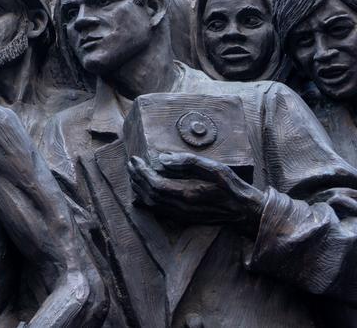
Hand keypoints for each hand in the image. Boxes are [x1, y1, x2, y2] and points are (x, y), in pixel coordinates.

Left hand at [128, 152, 262, 227]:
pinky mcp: (184, 218)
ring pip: (151, 204)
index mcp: (188, 194)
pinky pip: (158, 210)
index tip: (135, 159)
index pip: (154, 184)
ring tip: (134, 174)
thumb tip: (162, 159)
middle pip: (149, 194)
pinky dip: (147, 199)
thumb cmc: (233, 188)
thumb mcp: (216, 169)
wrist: (246, 213)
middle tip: (131, 164)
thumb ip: (189, 163)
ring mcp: (182, 215)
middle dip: (136, 178)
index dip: (141, 172)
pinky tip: (143, 190)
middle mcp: (181, 208)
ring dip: (139, 188)